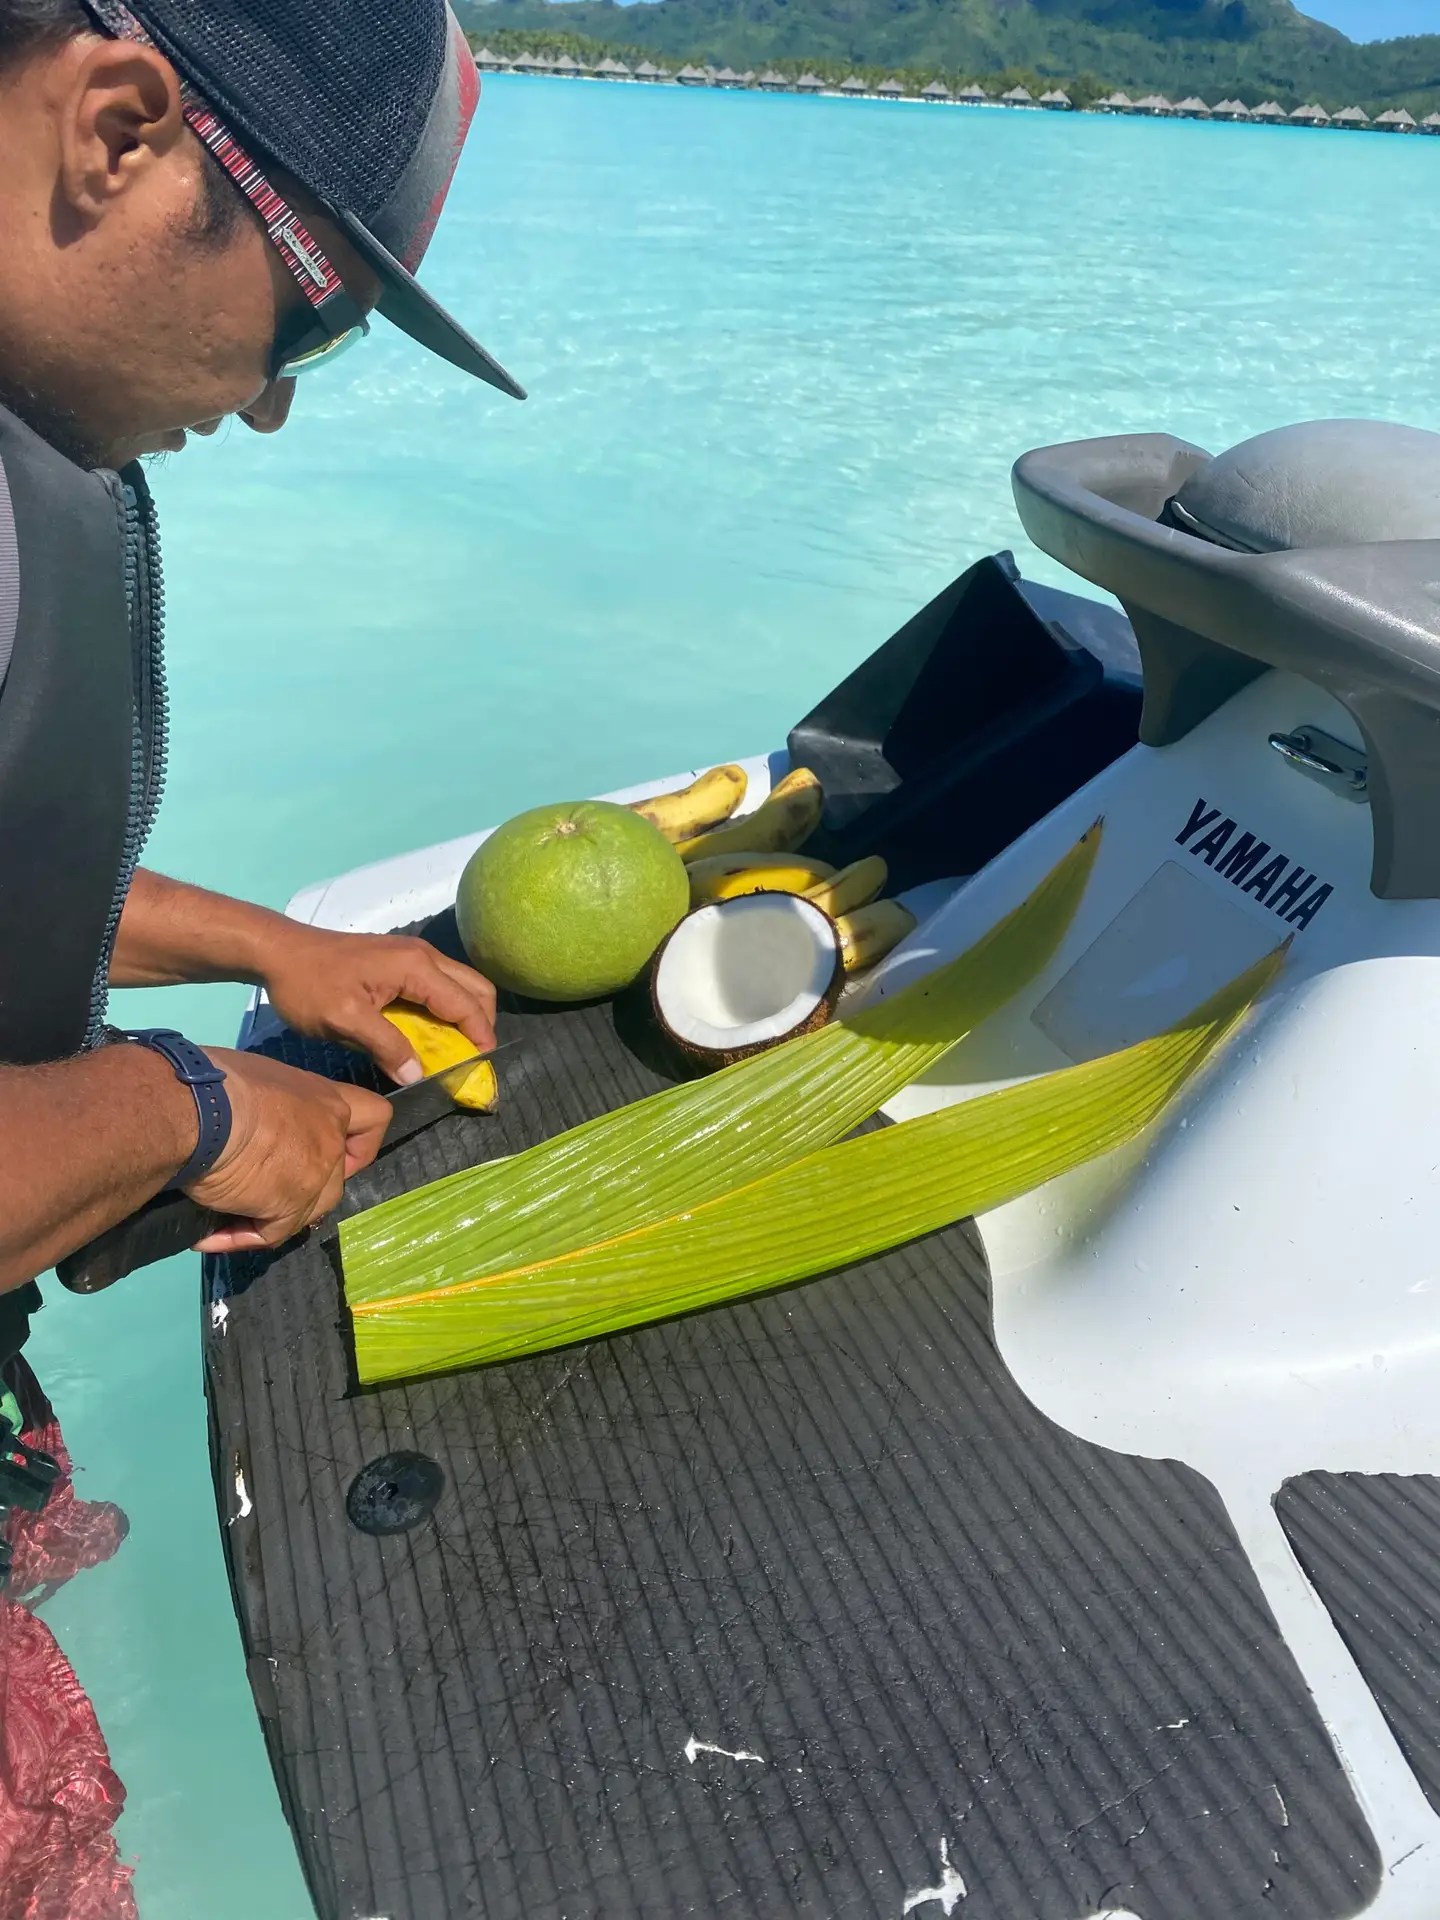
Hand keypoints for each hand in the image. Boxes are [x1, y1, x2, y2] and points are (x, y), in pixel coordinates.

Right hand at [187, 1049, 392, 1253]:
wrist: (196, 1111)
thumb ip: (269, 1105)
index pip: (374, 1117)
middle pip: (334, 1177)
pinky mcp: (290, 1207)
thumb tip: (242, 1119)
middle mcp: (329, 1136)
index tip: (335, 1150)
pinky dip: (240, 1237)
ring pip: (309, 1210)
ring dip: (272, 1216)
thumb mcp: (252, 1080)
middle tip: (257, 1188)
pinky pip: (271, 1233)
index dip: (360, 1142)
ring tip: (226, 1213)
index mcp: (324, 1098)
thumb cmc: (214, 1082)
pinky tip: (210, 1235)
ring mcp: (316, 1174)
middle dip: (301, 1188)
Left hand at [258, 925, 496, 1083]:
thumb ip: (386, 1047)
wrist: (277, 951)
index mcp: (416, 967)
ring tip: (456, 1051)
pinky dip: (446, 1009)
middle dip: (481, 1024)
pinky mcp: (400, 960)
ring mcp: (412, 955)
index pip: (466, 1003)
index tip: (484, 1068)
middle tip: (473, 1059)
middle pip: (475, 988)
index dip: (481, 1036)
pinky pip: (439, 985)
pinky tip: (431, 1033)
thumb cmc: (308, 984)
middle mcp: (423, 956)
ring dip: (465, 1017)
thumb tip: (419, 1075)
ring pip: (460, 984)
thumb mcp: (344, 1020)